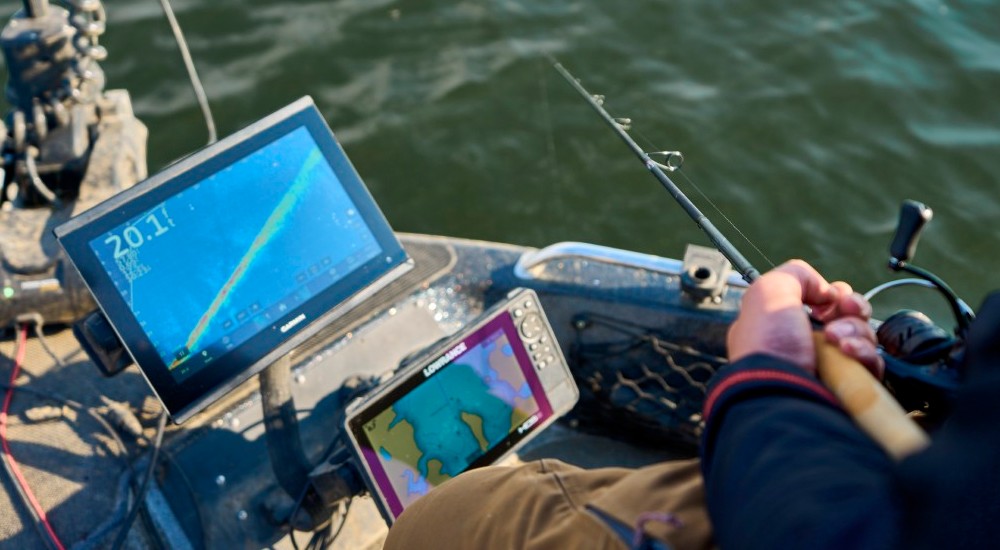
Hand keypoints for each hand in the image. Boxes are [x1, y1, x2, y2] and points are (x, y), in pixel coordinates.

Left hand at [727, 260, 882, 377]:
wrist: (779, 393)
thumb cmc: (767, 347)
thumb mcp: (768, 291)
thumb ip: (797, 274)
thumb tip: (826, 290)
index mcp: (784, 324)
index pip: (821, 303)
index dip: (833, 295)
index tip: (830, 296)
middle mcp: (806, 344)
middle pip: (848, 315)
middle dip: (851, 307)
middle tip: (842, 311)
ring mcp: (829, 366)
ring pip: (862, 336)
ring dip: (854, 329)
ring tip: (836, 340)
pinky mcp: (850, 386)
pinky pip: (871, 362)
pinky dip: (863, 353)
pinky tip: (847, 353)